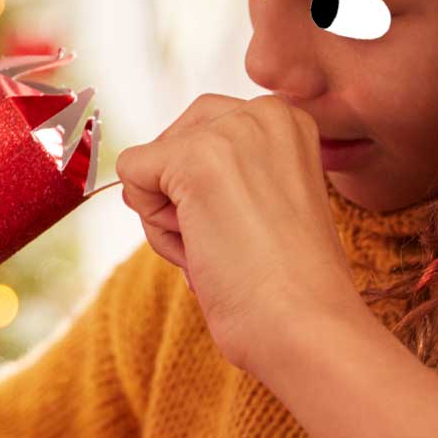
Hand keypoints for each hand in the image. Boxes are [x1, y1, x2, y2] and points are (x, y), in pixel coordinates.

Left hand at [114, 95, 368, 376]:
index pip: (201, 134)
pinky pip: (130, 174)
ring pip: (150, 164)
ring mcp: (230, 130)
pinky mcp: (194, 157)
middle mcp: (263, 111)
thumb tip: (135, 172)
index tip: (249, 230)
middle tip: (228, 242)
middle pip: (171, 143)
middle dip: (180, 199)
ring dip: (168, 219)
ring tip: (222, 251)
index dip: (207, 193)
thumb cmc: (286, 285)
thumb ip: (222, 175)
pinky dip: (152, 223)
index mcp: (287, 119)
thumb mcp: (265, 203)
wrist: (307, 326)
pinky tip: (201, 248)